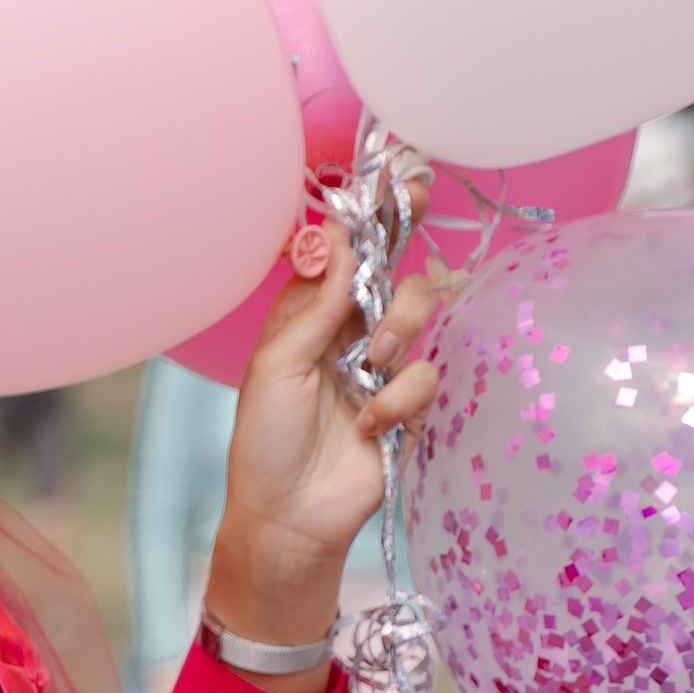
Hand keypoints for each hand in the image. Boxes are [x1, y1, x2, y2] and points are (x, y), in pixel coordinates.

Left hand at [202, 204, 446, 677]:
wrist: (289, 517)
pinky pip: (428, 372)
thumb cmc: (265, 443)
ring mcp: (385, 364)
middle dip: (408, 242)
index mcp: (311, 311)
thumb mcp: (277, 367)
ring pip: (420, 309)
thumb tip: (334, 233)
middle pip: (397, 265)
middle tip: (418, 203)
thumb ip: (314, 304)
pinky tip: (370, 426)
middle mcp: (351, 328)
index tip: (400, 174)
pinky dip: (400, 398)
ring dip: (398, 330)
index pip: (348, 250)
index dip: (374, 212)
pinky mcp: (412, 403)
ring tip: (368, 369)